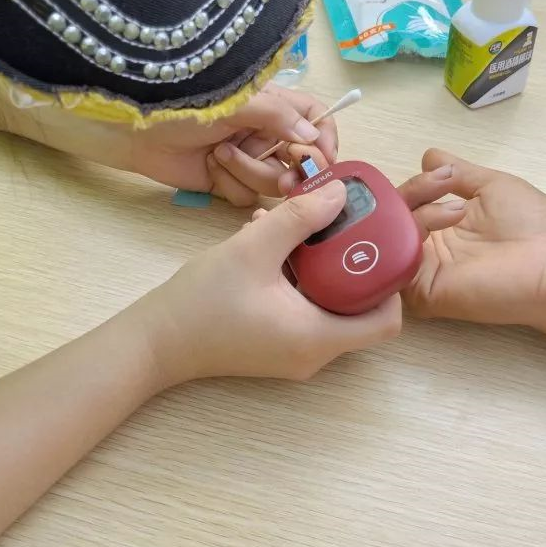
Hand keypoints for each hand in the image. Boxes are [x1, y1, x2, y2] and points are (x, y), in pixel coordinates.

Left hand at [127, 83, 337, 205]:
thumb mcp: (234, 101)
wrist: (133, 131)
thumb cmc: (181, 103)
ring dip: (249, 172)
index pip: (316, 116)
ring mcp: (249, 159)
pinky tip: (209, 168)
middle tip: (283, 174)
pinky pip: (249, 197)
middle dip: (288, 167)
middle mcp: (265, 132)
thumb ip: (277, 115)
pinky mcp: (230, 183)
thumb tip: (312, 136)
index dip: (325, 138)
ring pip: (275, 183)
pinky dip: (230, 185)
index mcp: (272, 104)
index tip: (322, 159)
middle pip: (301, 159)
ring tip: (221, 155)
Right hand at [133, 181, 399, 385]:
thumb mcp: (253, 248)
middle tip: (344, 227)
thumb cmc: (202, 301)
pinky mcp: (278, 346)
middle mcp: (315, 353)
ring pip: (331, 307)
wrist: (154, 343)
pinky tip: (274, 244)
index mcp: (318, 338)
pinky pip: (307, 310)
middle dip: (355, 266)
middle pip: (362, 312)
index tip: (378, 248)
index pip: (387, 322)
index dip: (391, 285)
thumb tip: (340, 193)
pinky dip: (302, 280)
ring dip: (322, 267)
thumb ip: (300, 218)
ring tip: (299, 229)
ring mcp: (296, 353)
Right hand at [401, 149, 545, 329]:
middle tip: (443, 185)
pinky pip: (398, 263)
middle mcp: (430, 248)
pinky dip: (412, 235)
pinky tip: (442, 223)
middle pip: (393, 219)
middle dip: (412, 192)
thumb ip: (458, 172)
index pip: (408, 203)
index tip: (445, 175)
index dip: (417, 184)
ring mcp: (425, 270)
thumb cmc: (533, 226)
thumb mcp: (491, 186)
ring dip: (416, 211)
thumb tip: (429, 156)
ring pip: (392, 237)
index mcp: (444, 226)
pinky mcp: (425, 291)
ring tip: (457, 210)